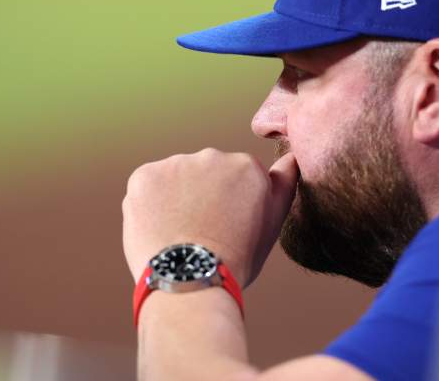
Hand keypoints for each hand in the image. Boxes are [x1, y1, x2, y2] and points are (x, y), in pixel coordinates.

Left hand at [122, 149, 298, 287]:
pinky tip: (158, 228)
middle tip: (201, 232)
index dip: (229, 205)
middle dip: (202, 196)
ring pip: (175, 179)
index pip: (235, 177)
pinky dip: (149, 204)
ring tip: (178, 234)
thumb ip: (284, 184)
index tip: (227, 228)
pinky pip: (147, 185)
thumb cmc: (236, 260)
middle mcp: (213, 156)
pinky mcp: (145, 175)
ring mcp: (176, 164)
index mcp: (247, 166)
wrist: (189, 282)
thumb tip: (293, 157)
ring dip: (175, 198)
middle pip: (205, 174)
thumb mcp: (272, 224)